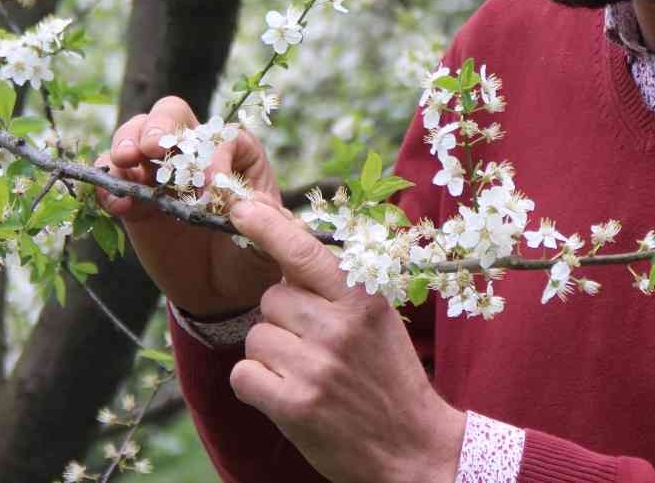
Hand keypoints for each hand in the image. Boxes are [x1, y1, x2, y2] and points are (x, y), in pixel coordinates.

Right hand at [95, 96, 281, 316]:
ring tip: (125, 160)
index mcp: (237, 156)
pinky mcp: (135, 201)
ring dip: (127, 141)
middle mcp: (196, 155)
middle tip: (152, 146)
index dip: (216, 155)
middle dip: (160, 124)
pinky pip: (113, 179)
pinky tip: (117, 202)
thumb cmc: (250, 259)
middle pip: (173, 115)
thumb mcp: (267, 242)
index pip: (223, 136)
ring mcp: (160, 174)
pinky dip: (108, 184)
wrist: (220, 294)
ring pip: (136, 134)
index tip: (214, 188)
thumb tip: (245, 203)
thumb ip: (264, 221)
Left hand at [226, 198, 466, 482]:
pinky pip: (243, 375)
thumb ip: (336, 286)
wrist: (413, 447)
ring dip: (270, 356)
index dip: (268, 226)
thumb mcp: (378, 319)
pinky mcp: (294, 405)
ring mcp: (317, 366)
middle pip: (271, 298)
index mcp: (365, 297)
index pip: (305, 250)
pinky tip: (288, 397)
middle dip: (282, 320)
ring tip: (307, 375)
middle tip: (315, 348)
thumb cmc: (389, 377)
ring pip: (255, 337)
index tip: (241, 207)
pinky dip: (256, 386)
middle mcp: (340, 326)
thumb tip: (283, 241)